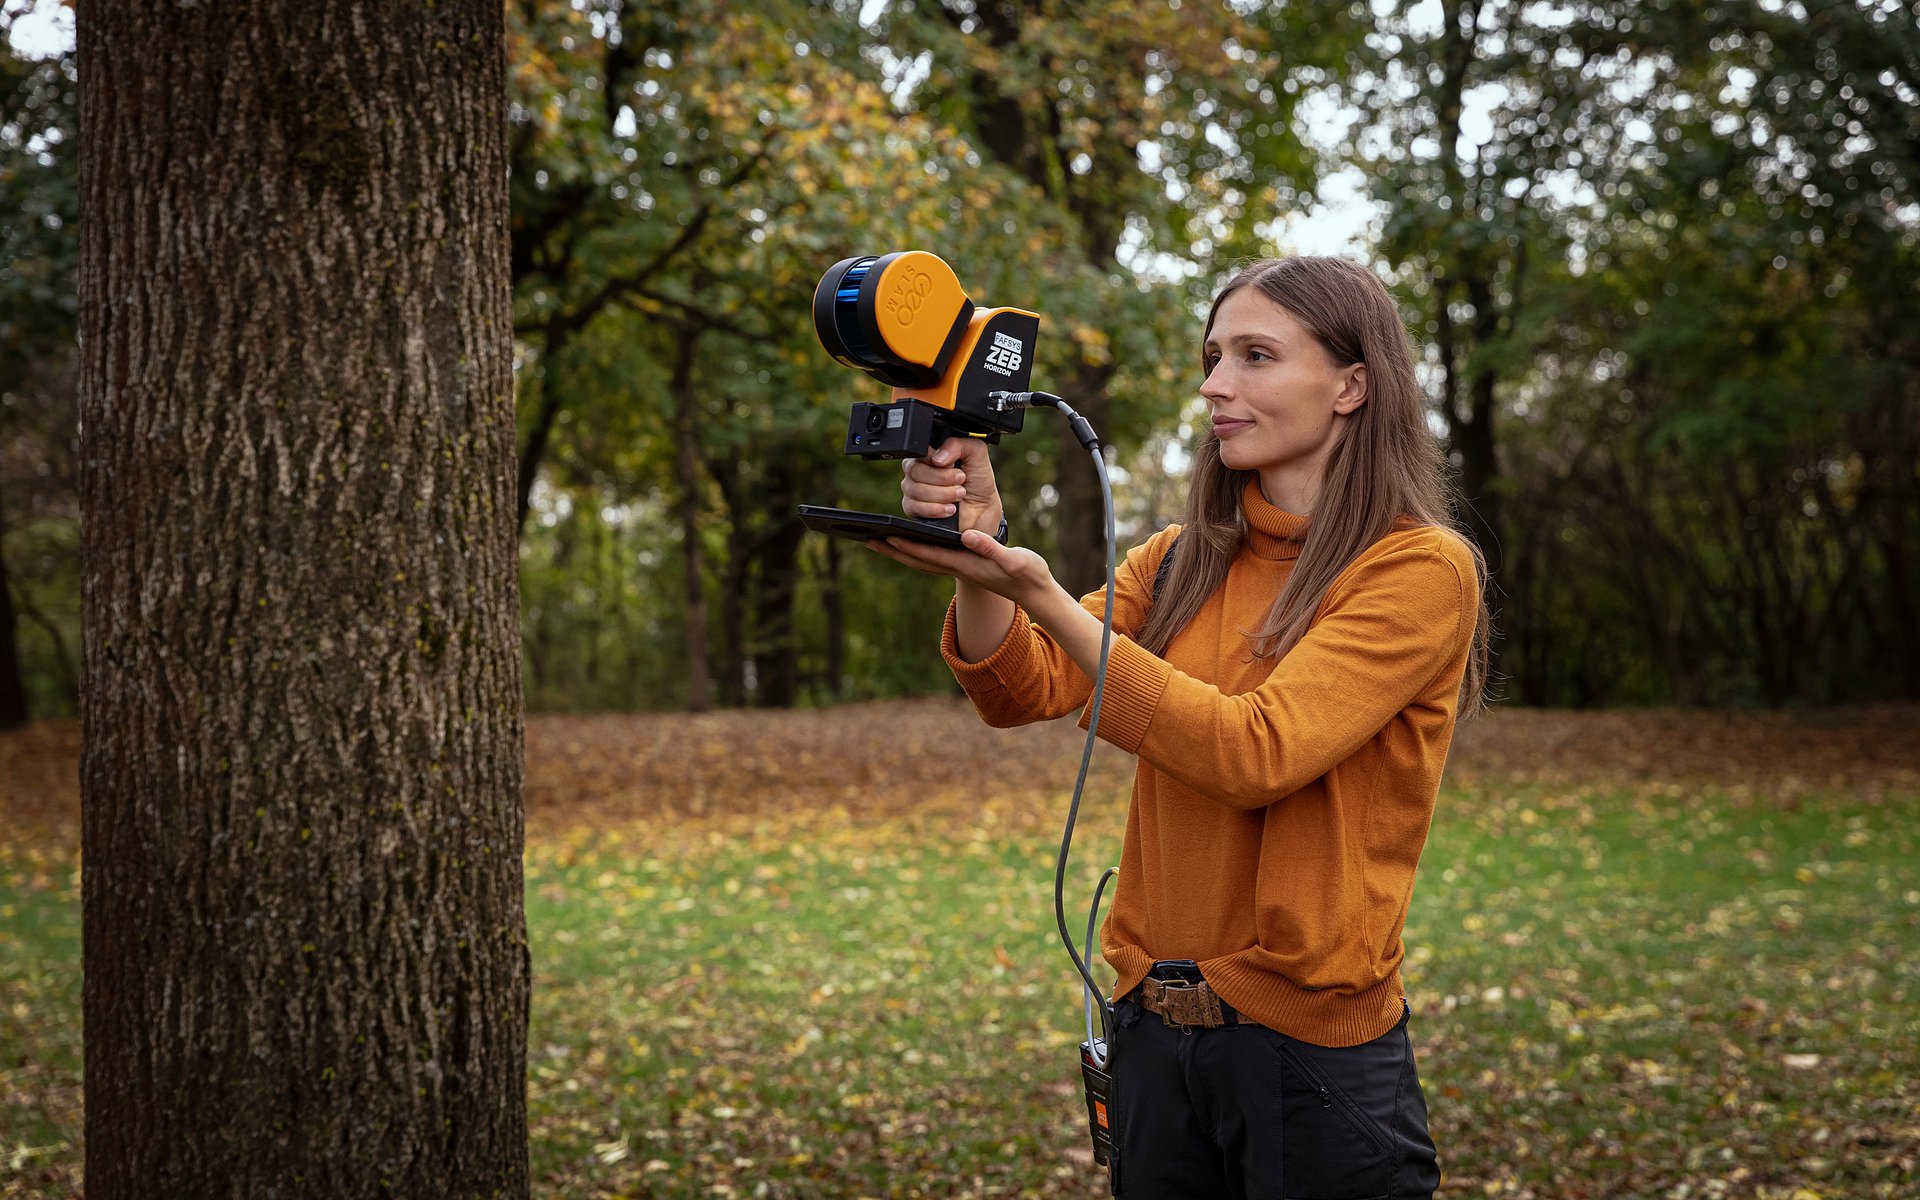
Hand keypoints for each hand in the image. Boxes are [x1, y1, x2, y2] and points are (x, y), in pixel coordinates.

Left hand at [864, 528, 1061, 611]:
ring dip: (900, 550)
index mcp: (965, 565)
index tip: (885, 535)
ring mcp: (959, 567)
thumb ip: (992, 549)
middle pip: (917, 559)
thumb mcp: (1015, 560)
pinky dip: (916, 549)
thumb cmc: (1027, 574)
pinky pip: (932, 557)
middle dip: (892, 549)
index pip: (929, 555)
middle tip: (867, 539)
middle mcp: (957, 568)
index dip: (907, 545)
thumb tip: (968, 536)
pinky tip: (908, 540)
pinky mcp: (964, 564)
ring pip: (922, 559)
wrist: (1035, 591)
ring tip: (879, 539)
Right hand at [901, 436, 1002, 534]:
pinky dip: (936, 509)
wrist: (982, 509)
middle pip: (915, 470)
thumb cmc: (977, 481)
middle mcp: (917, 470)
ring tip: (959, 494)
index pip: (919, 452)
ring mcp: (912, 490)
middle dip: (943, 478)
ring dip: (943, 494)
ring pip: (916, 490)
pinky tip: (949, 508)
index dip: (936, 460)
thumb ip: (957, 445)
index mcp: (928, 454)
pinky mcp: (913, 509)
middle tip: (960, 480)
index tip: (953, 465)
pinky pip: (914, 507)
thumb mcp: (976, 453)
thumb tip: (938, 457)